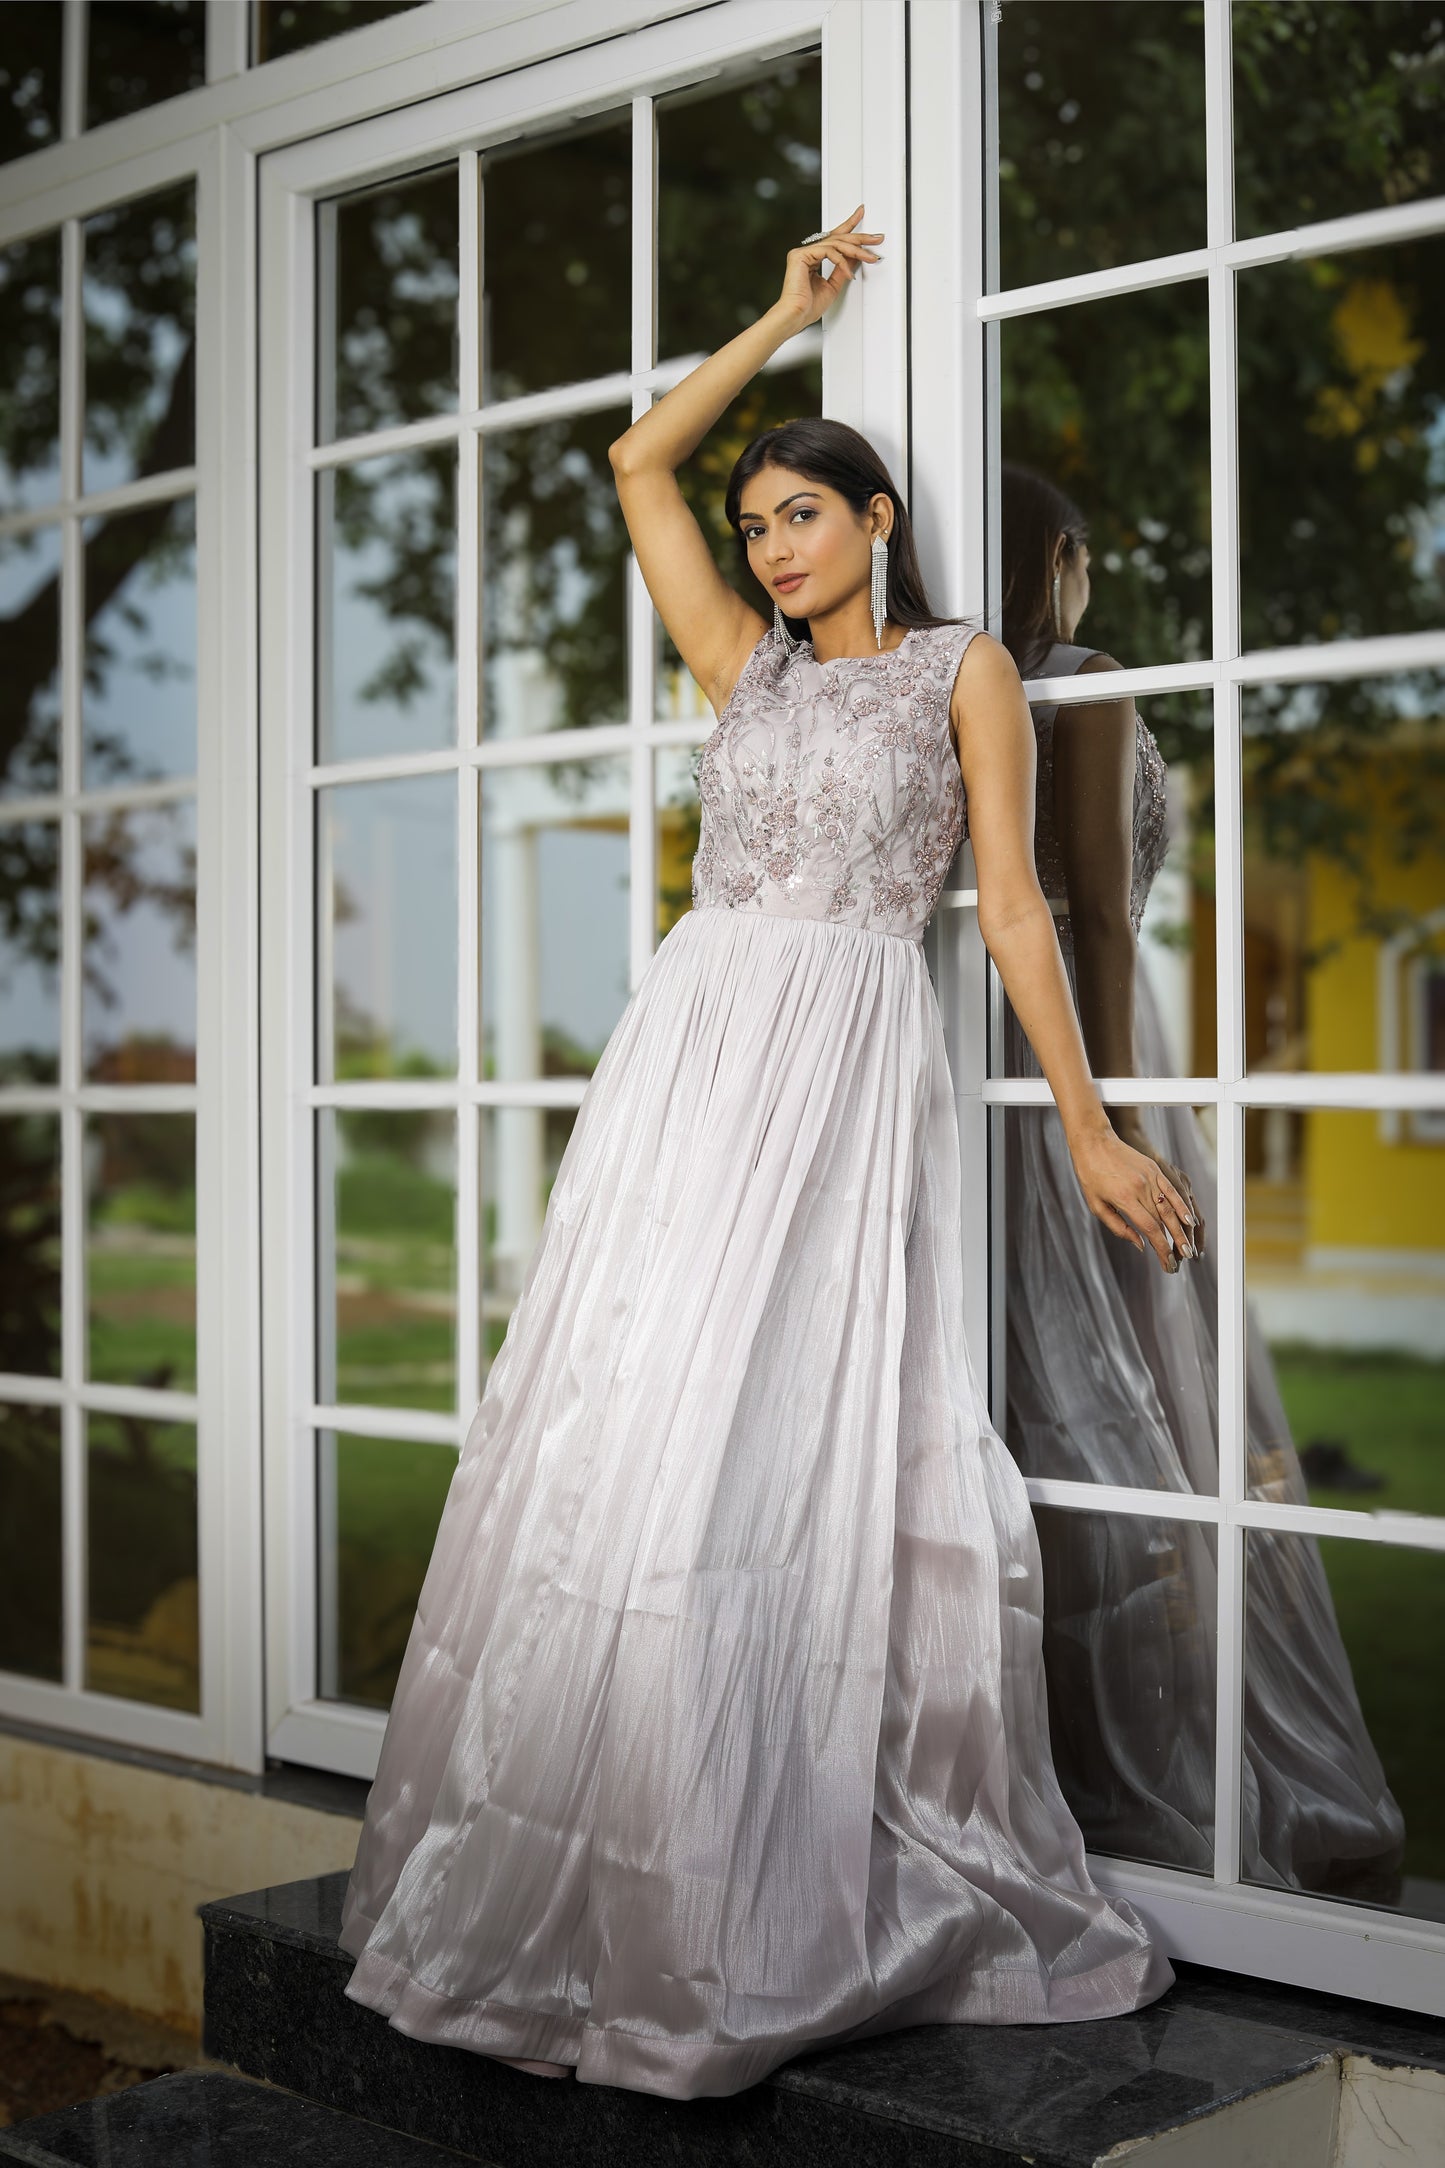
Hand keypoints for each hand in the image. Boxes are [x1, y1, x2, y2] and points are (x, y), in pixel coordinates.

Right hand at [775, 206, 882, 329]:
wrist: (796, 316)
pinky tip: (848, 272)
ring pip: (835, 243)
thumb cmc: (809, 307)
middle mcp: (807, 252)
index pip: (834, 238)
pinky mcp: (800, 255)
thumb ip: (844, 268)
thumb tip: (857, 256)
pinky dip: (841, 262)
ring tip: (870, 257)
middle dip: (859, 237)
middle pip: (837, 238)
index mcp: (813, 258)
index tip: (860, 214)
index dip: (849, 225)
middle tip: (876, 238)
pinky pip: (828, 251)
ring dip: (856, 250)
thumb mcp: (834, 284)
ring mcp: (802, 252)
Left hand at [1069, 1122, 1198, 1273]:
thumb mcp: (1096, 1205)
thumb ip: (1118, 1227)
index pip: (1149, 1228)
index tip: (1168, 1263)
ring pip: (1171, 1207)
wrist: (1093, 1141)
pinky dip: (1182, 1206)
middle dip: (1175, 1242)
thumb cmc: (1090, 1175)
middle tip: (1184, 1259)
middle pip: (1164, 1220)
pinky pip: (1172, 1190)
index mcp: (1124, 1198)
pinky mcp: (1154, 1169)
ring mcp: (1150, 1177)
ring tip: (1189, 1246)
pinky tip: (1190, 1219)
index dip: (1161, 1248)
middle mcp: (1140, 1188)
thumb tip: (1141, 1245)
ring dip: (1182, 1228)